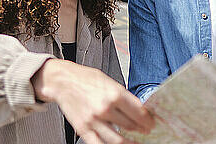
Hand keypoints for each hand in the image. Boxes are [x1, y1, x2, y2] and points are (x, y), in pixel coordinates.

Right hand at [32, 59, 154, 143]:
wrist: (63, 81)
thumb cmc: (85, 78)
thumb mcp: (110, 81)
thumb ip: (124, 96)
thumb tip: (139, 109)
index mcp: (114, 93)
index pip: (139, 112)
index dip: (148, 120)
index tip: (152, 123)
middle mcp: (105, 108)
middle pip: (131, 126)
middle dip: (141, 130)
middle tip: (146, 131)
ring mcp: (94, 121)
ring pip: (118, 140)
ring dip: (131, 143)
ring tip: (136, 142)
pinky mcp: (84, 129)